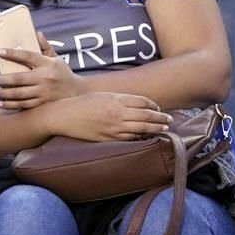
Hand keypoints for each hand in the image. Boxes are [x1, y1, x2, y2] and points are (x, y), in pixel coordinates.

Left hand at [0, 32, 83, 109]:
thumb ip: (45, 47)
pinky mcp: (42, 104)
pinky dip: (10, 105)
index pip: (27, 56)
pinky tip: (1, 103)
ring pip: (19, 93)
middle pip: (19, 78)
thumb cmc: (63, 73)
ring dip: (5, 92)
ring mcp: (43, 92)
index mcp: (47, 63)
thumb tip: (37, 34)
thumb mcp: (56, 58)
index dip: (12, 53)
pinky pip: (23, 105)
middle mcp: (44, 78)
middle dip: (3, 78)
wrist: (78, 93)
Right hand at [48, 92, 171, 141]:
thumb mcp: (103, 96)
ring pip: (141, 128)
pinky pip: (129, 138)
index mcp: (116, 100)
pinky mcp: (108, 138)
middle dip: (160, 118)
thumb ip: (120, 99)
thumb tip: (137, 104)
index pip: (142, 102)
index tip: (158, 108)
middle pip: (146, 115)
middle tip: (170, 119)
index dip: (153, 105)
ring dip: (154, 128)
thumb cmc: (82, 104)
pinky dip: (140, 136)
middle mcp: (117, 113)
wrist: (65, 116)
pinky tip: (146, 136)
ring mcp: (114, 127)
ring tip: (163, 128)